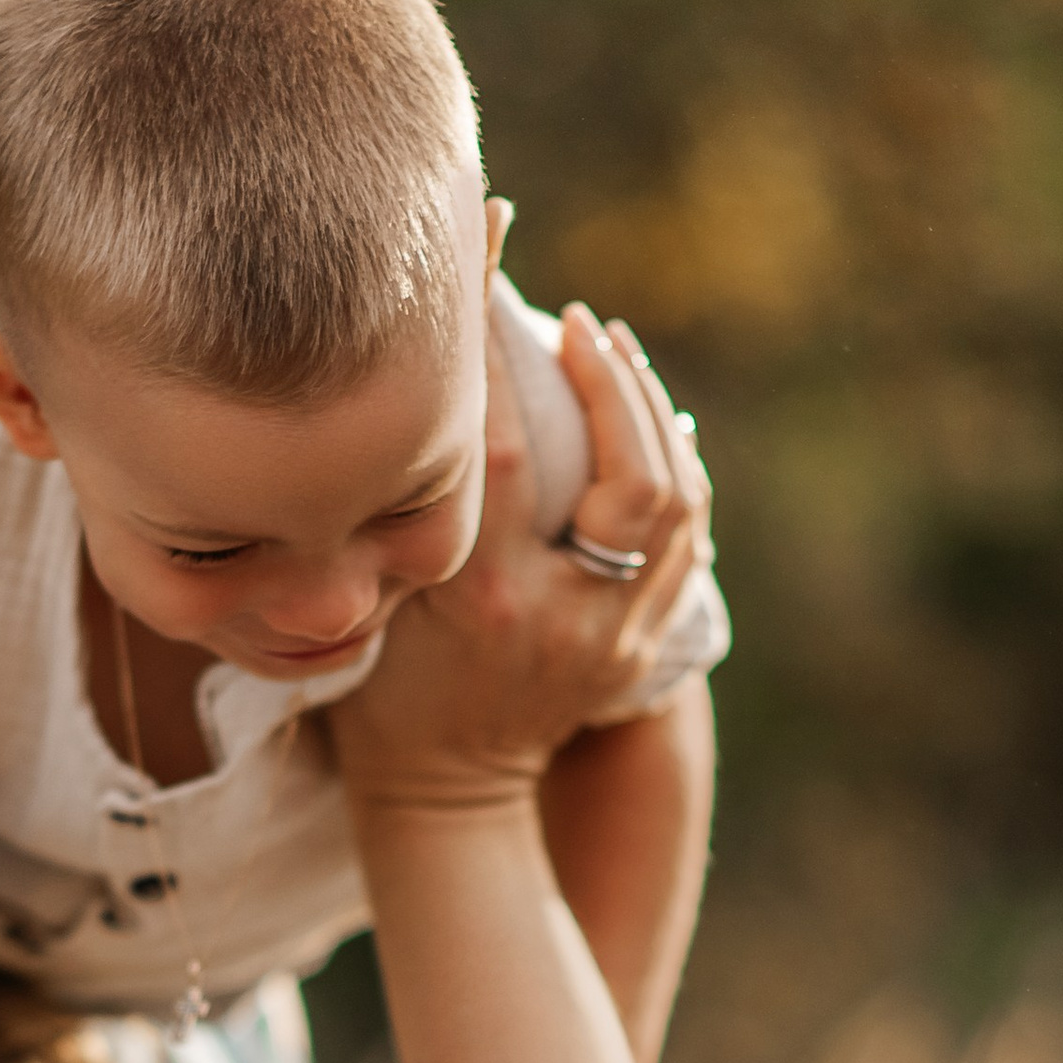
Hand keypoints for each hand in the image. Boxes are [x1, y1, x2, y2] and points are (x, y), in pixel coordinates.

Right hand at [333, 319, 697, 812]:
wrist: (448, 794)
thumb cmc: (382, 687)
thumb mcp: (373, 598)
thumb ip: (404, 511)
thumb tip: (413, 384)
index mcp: (485, 600)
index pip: (502, 447)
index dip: (496, 347)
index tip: (491, 268)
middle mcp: (564, 616)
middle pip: (629, 474)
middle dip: (609, 380)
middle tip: (577, 320)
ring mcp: (616, 636)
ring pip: (678, 500)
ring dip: (651, 412)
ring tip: (614, 352)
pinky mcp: (641, 646)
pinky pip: (690, 540)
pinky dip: (678, 468)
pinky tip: (652, 420)